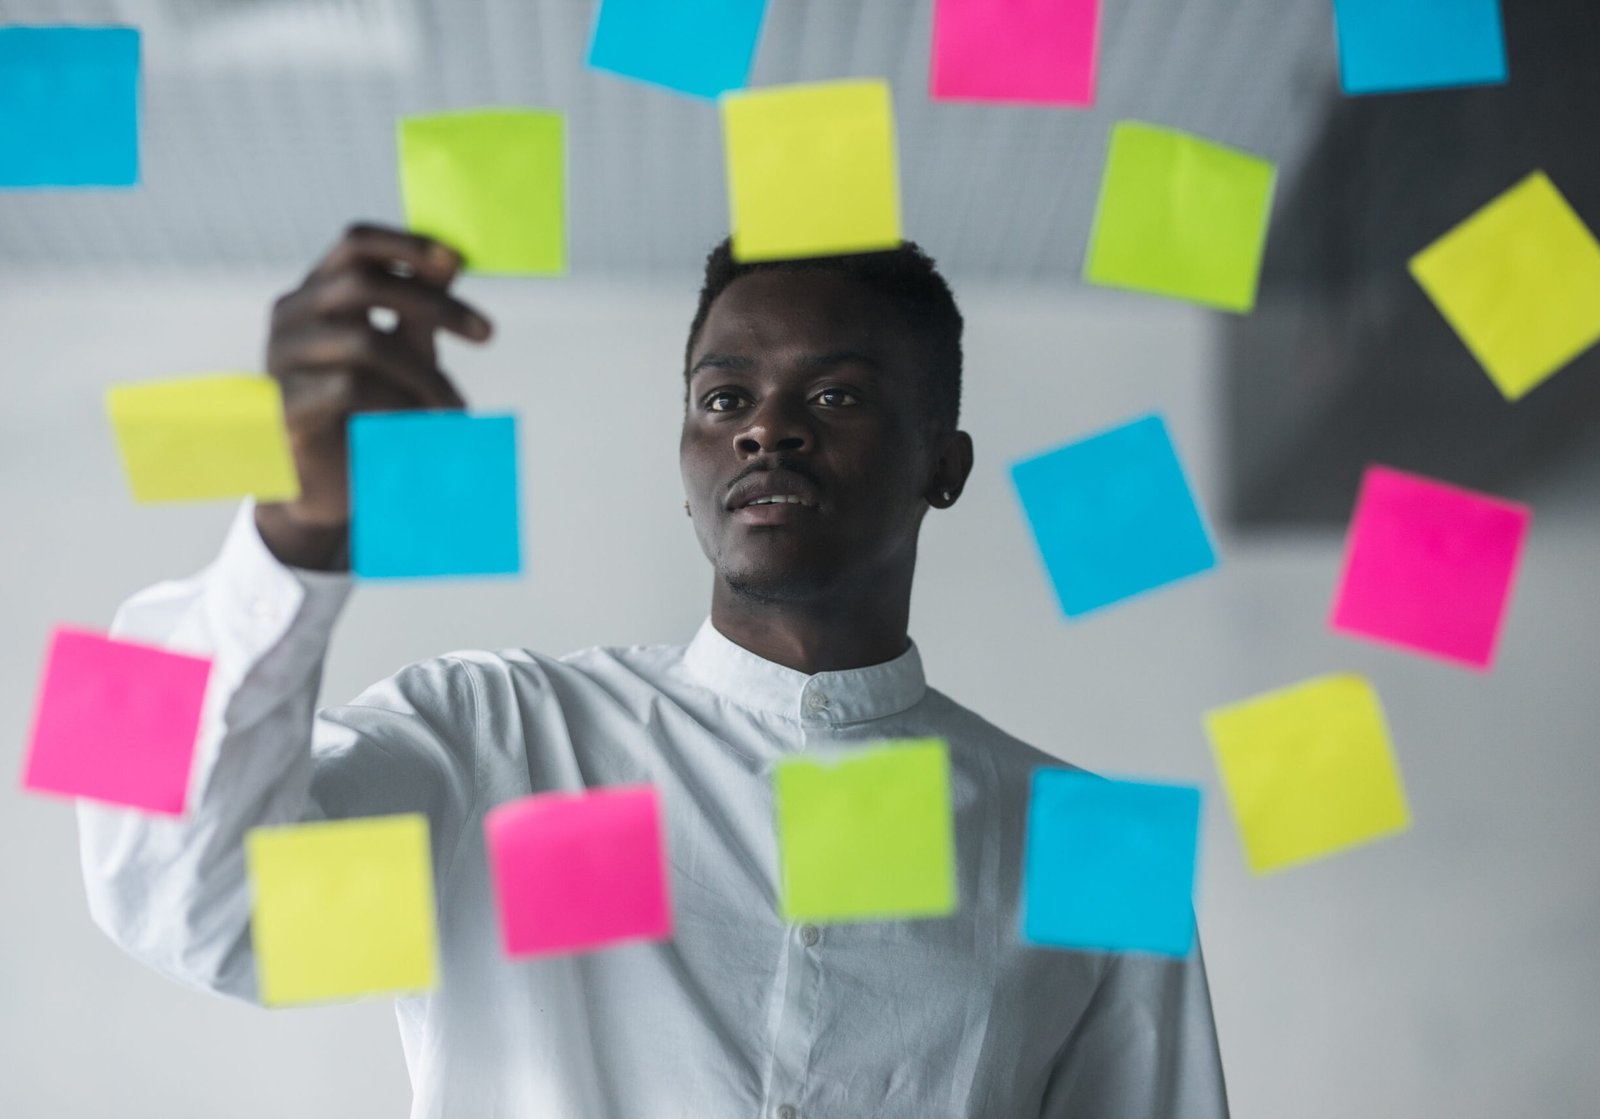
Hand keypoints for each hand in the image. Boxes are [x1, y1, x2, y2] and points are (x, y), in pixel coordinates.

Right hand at [255, 223, 492, 569]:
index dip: (406, 244)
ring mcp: (280, 359)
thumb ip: (419, 311)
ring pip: (363, 340)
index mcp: (318, 293)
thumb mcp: (402, 354)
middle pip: (362, 283)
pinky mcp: (282, 405)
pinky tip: (415, 427)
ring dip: (424, 373)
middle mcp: (291, 316)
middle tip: (486, 333)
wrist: (330, 486)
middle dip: (434, 305)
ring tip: (456, 409)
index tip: (458, 261)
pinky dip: (395, 405)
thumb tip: (451, 259)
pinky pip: (348, 388)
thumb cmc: (367, 411)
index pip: (355, 244)